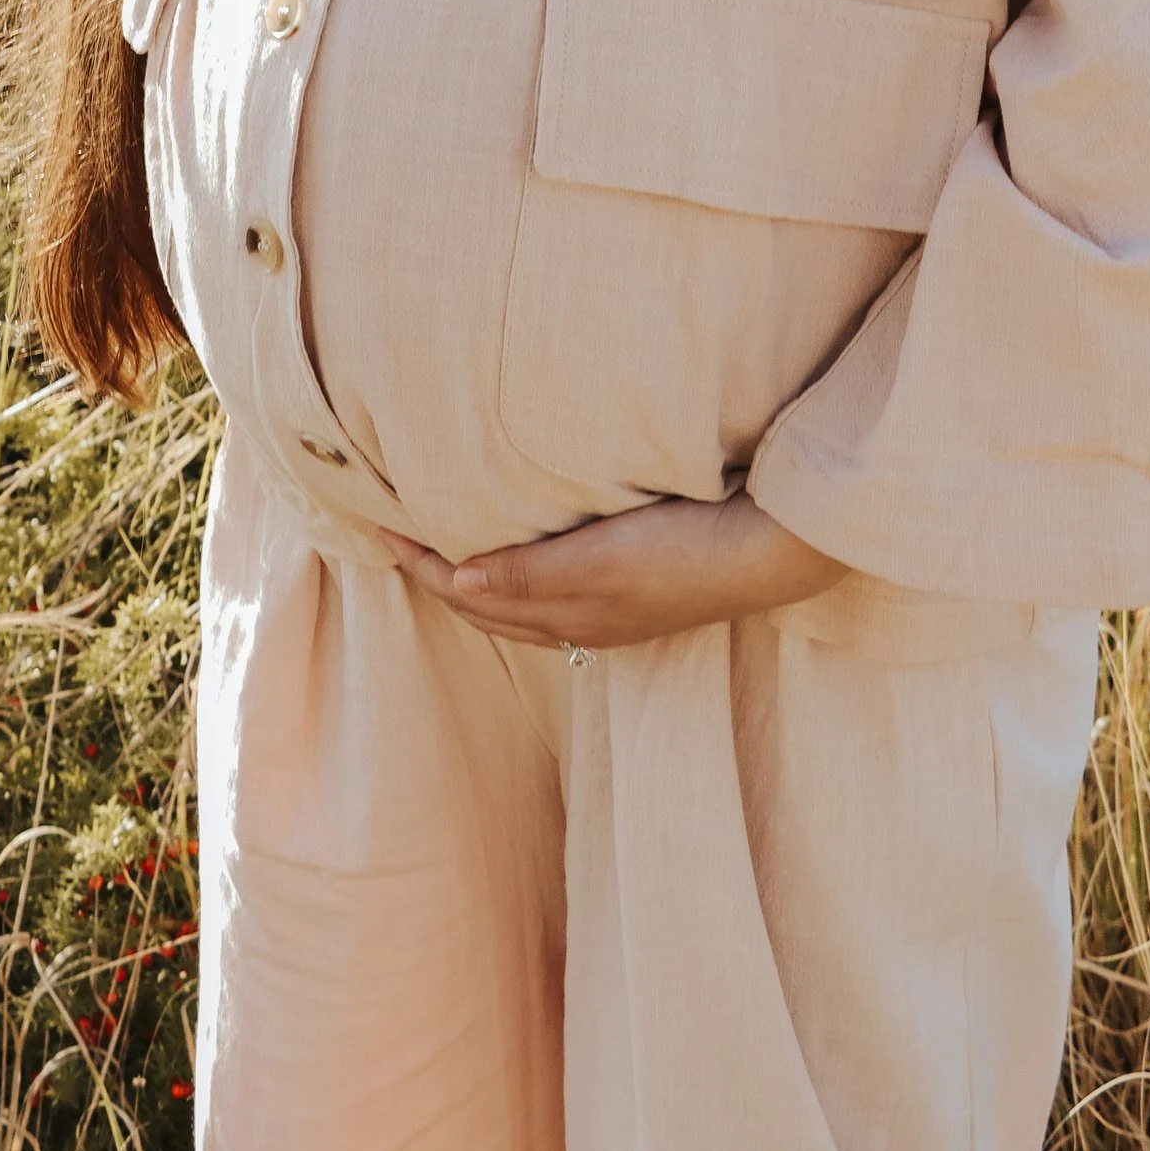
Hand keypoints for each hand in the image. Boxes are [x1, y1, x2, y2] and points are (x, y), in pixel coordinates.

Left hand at [378, 491, 846, 651]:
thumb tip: (461, 581)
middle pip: (489, 605)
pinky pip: (554, 589)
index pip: (473, 595)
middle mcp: (581, 622)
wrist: (769, 552)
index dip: (425, 566)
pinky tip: (527, 548)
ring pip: (521, 600)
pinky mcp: (638, 591)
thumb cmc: (685, 552)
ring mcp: (612, 611)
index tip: (380, 528)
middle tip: (399, 536)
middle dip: (441, 575)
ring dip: (478, 576)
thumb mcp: (602, 561)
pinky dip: (519, 572)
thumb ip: (534, 574)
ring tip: (446, 543)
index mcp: (567, 616)